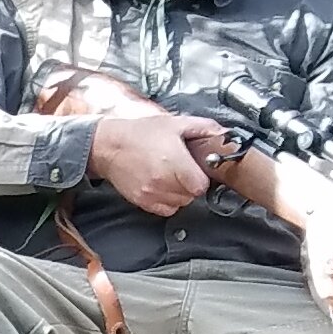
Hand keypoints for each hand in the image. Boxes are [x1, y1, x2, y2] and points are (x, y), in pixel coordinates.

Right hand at [84, 107, 228, 216]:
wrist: (109, 146)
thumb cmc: (140, 134)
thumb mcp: (174, 123)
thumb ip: (203, 127)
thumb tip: (223, 134)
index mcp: (174, 161)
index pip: (201, 185)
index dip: (202, 177)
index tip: (198, 170)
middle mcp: (163, 181)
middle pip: (192, 195)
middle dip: (191, 184)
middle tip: (184, 170)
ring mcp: (152, 193)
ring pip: (180, 204)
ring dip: (181, 193)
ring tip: (172, 177)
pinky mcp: (143, 201)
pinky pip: (166, 209)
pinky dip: (168, 201)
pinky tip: (163, 186)